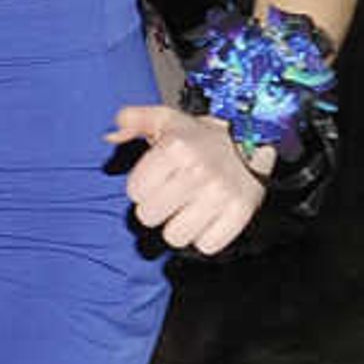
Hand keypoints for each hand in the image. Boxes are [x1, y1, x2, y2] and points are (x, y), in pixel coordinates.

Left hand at [108, 104, 267, 255]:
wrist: (252, 141)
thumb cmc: (201, 137)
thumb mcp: (166, 119)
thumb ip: (132, 119)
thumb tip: (111, 136)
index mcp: (175, 148)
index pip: (134, 192)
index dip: (142, 188)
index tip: (157, 179)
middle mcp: (198, 171)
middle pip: (149, 217)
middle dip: (157, 208)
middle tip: (172, 196)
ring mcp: (221, 194)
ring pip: (175, 236)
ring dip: (179, 227)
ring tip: (189, 208)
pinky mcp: (240, 212)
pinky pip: (206, 245)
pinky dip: (205, 237)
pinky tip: (208, 218)